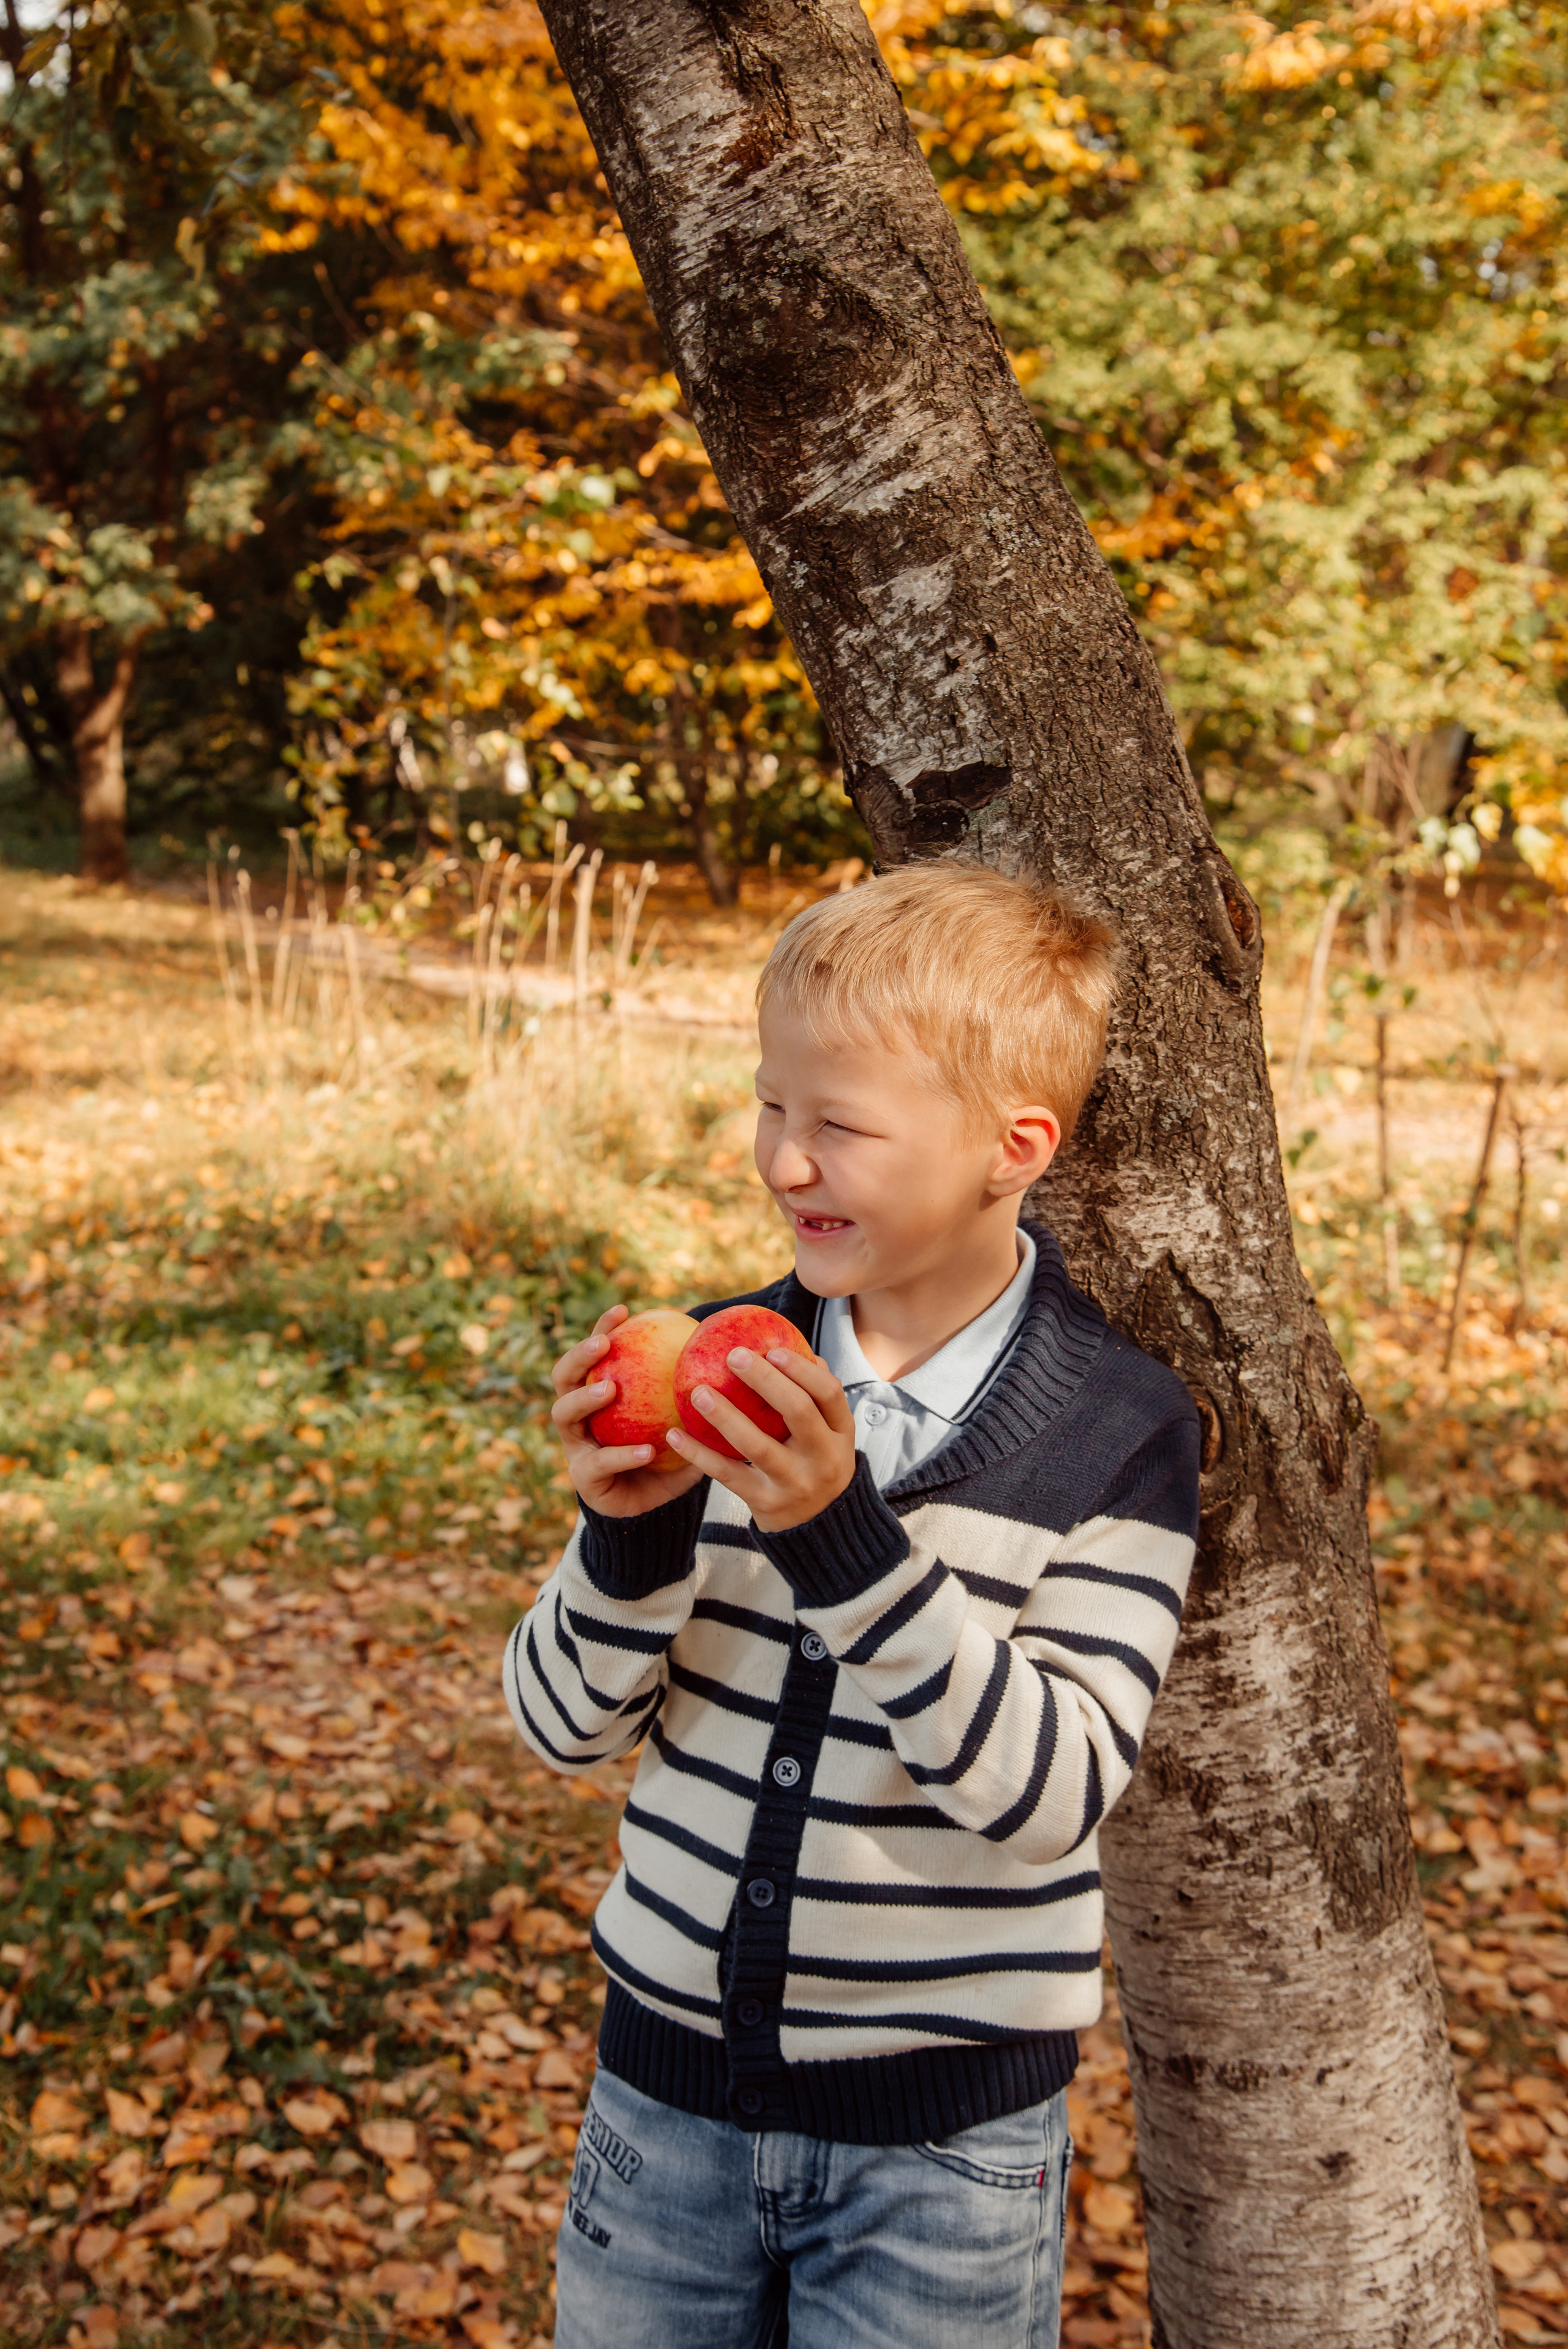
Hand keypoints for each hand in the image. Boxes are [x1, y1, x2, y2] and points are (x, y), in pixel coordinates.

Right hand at [550, 1305, 705, 1518]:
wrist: (651, 1510)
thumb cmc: (667, 1457)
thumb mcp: (682, 1422)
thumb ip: (694, 1395)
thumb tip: (735, 1357)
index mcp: (597, 1396)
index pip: (594, 1354)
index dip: (602, 1328)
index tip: (625, 1309)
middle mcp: (579, 1417)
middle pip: (563, 1377)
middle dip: (579, 1356)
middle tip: (603, 1344)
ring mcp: (576, 1447)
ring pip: (564, 1415)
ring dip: (585, 1398)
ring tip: (609, 1389)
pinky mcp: (584, 1480)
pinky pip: (598, 1463)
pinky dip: (622, 1455)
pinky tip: (646, 1450)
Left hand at [666, 1346, 856, 1532]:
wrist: (820, 1528)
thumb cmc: (816, 1463)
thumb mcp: (829, 1433)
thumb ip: (815, 1397)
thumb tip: (792, 1347)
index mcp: (840, 1433)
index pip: (829, 1393)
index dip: (802, 1369)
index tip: (771, 1349)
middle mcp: (823, 1458)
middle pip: (798, 1411)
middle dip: (765, 1379)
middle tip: (732, 1355)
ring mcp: (796, 1482)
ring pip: (757, 1445)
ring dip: (725, 1415)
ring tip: (697, 1392)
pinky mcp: (766, 1503)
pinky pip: (728, 1474)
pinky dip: (699, 1454)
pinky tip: (675, 1434)